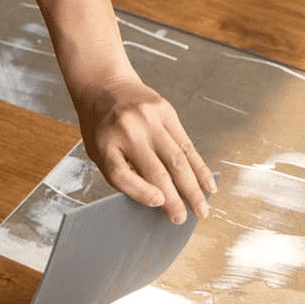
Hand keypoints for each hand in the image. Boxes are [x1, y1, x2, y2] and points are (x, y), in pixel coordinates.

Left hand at [74, 72, 215, 223]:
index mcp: (105, 142)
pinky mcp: (166, 111)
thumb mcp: (98, 149)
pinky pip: (187, 145)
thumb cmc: (100, 125)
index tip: (159, 205)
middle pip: (156, 170)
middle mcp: (129, 130)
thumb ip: (121, 171)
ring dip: (192, 188)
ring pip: (178, 160)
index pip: (122, 174)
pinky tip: (207, 184)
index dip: (141, 192)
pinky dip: (199, 167)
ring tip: (201, 210)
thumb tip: (156, 198)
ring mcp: (150, 119)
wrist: (104, 83)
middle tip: (184, 220)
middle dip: (174, 199)